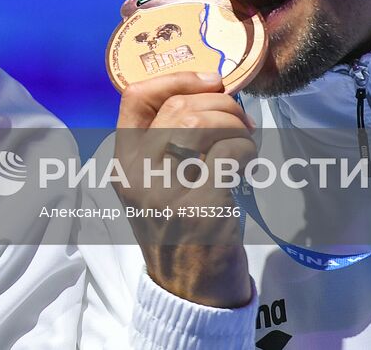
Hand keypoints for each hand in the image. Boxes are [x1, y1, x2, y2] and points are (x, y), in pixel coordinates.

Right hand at [115, 71, 255, 308]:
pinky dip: (247, 152)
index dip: (175, 79)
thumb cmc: (178, 228)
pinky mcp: (201, 206)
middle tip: (240, 121)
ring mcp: (167, 191)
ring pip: (204, 124)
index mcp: (123, 163)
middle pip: (180, 108)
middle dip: (221, 104)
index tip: (209, 80)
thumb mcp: (154, 184)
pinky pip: (230, 154)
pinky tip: (246, 168)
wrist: (191, 291)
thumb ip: (165, 142)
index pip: (134, 98)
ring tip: (243, 143)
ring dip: (236, 126)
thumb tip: (210, 91)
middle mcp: (137, 174)